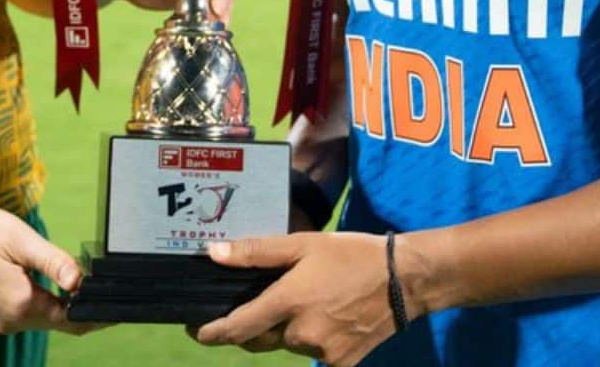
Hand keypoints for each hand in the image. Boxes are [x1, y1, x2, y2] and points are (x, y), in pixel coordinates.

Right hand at [0, 203, 91, 334]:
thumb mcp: (20, 239)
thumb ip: (54, 262)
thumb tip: (82, 282)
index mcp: (20, 304)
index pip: (70, 319)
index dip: (95, 313)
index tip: (115, 306)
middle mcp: (8, 322)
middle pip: (56, 320)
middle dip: (78, 307)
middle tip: (99, 287)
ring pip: (38, 317)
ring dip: (56, 303)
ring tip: (75, 283)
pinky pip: (20, 314)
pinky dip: (35, 302)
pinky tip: (40, 282)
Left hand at [192, 233, 399, 365]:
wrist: (405, 280)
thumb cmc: (352, 255)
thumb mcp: (304, 244)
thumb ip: (256, 252)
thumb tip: (214, 254)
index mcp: (289, 302)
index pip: (238, 327)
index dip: (211, 332)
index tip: (195, 331)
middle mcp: (301, 334)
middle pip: (260, 338)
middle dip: (252, 325)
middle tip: (255, 304)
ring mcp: (322, 353)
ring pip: (286, 345)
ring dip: (284, 329)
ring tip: (305, 300)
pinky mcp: (341, 365)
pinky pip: (311, 354)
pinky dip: (309, 338)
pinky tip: (326, 316)